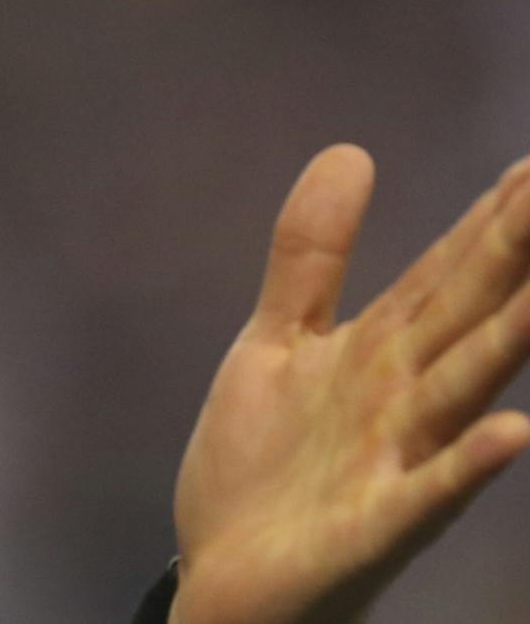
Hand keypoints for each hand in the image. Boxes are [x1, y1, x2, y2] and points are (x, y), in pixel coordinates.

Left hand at [171, 146, 529, 623]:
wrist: (224, 573)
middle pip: (468, 314)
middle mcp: (403, 397)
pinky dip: (469, 463)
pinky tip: (516, 433)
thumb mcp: (279, 338)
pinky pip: (430, 491)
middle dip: (515, 257)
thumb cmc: (265, 463)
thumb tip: (352, 151)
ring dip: (510, 342)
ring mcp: (395, 459)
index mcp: (381, 350)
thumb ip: (314, 254)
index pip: (448, 272)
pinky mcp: (374, 522)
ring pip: (463, 390)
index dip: (492, 216)